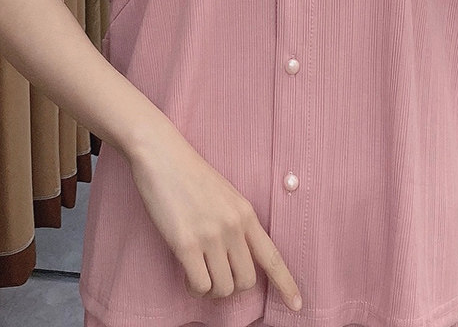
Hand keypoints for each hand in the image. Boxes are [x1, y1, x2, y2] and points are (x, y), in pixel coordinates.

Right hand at [126, 133, 303, 311]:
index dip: (285, 283)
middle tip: (215, 276)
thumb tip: (235, 255)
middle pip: (246, 280)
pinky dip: (194, 288)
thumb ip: (235, 221)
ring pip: (224, 288)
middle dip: (232, 286)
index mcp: (245, 213)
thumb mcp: (224, 193)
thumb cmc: (187, 172)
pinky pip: (200, 285)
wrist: (160, 153)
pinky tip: (187, 275)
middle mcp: (232, 227)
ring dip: (211, 289)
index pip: (272, 256)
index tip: (296, 304)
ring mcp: (210, 236)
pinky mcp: (185, 243)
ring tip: (197, 275)